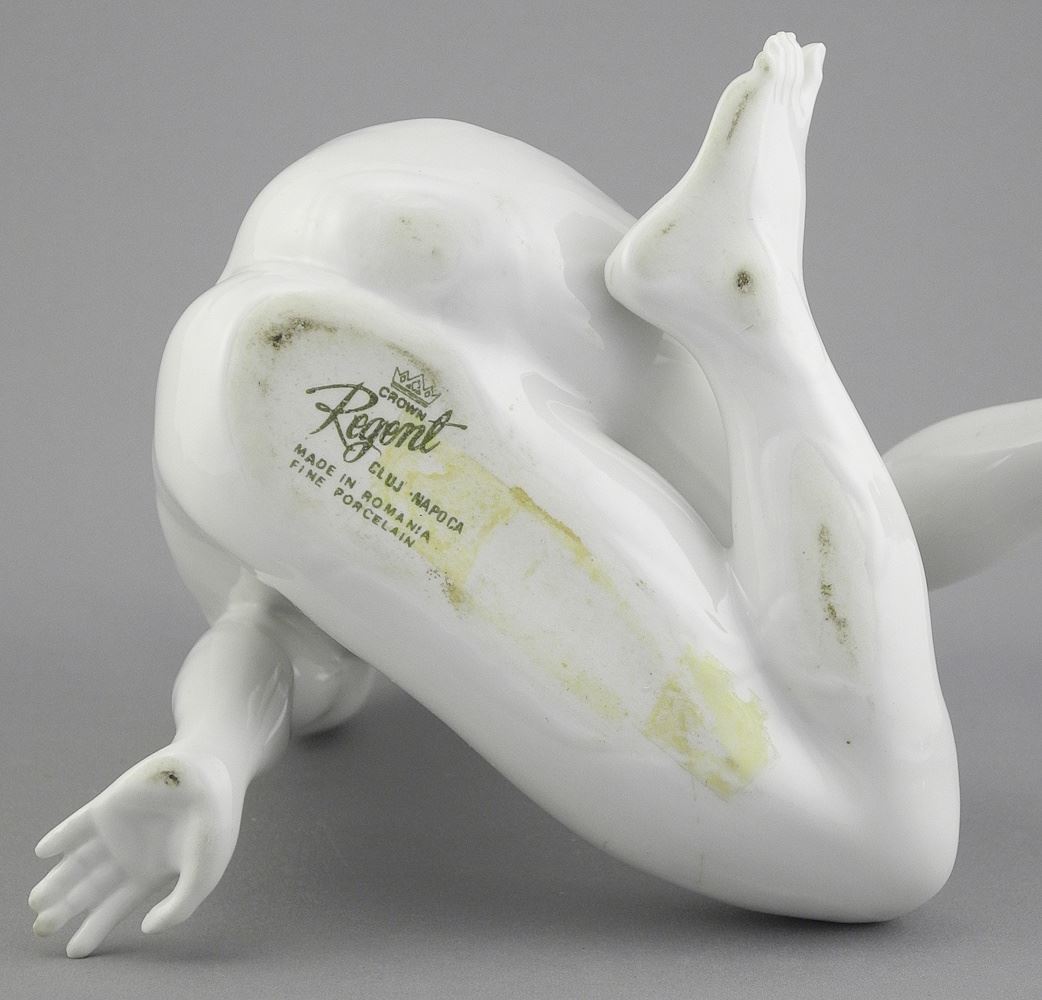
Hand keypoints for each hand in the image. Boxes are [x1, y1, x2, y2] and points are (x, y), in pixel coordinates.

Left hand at [30, 744, 243, 956]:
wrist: (212, 774)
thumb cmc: (214, 823)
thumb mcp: (204, 875)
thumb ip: (179, 907)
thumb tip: (145, 927)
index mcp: (150, 873)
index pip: (114, 906)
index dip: (94, 928)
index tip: (74, 950)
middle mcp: (128, 855)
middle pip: (88, 889)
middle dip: (65, 909)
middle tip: (42, 926)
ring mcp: (116, 830)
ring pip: (77, 862)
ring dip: (56, 881)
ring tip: (37, 901)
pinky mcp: (108, 806)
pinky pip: (76, 826)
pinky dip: (59, 838)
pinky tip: (44, 851)